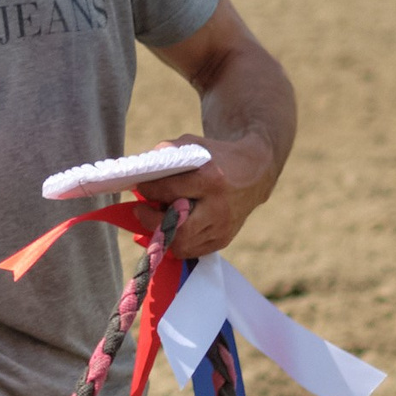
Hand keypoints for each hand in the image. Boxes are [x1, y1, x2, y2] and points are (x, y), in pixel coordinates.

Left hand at [135, 133, 276, 258]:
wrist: (255, 173)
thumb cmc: (218, 157)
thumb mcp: (195, 145)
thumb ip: (167, 152)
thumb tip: (142, 168)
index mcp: (211, 179)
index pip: (170, 190)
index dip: (149, 190)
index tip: (140, 187)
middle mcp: (218, 207)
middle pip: (177, 227)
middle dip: (151, 220)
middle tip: (140, 210)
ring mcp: (223, 226)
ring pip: (183, 244)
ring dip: (162, 233)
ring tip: (154, 219)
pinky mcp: (224, 238)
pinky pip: (192, 250)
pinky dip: (176, 242)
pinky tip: (170, 228)